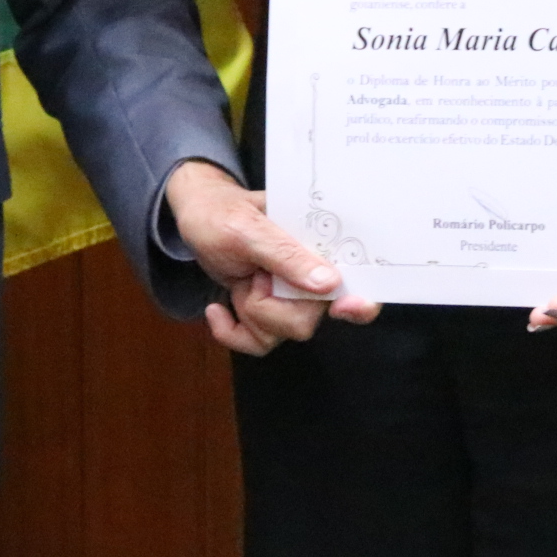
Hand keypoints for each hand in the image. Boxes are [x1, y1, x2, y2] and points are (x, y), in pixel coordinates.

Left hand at [164, 161, 379, 354]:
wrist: (196, 219)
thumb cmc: (223, 214)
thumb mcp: (248, 230)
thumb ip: (287, 255)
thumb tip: (331, 283)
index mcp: (322, 245)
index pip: (360, 279)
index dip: (360, 303)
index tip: (345, 308)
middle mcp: (314, 275)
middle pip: (309, 318)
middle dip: (270, 305)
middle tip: (253, 273)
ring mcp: (292, 297)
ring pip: (285, 332)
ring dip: (251, 311)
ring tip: (240, 279)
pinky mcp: (270, 313)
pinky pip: (262, 343)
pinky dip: (234, 332)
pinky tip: (218, 310)